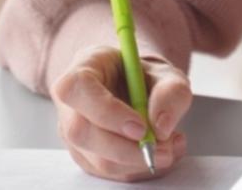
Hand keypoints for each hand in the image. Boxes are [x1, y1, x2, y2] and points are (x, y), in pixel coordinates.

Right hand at [50, 45, 191, 181]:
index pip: (78, 89)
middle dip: (127, 148)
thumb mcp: (165, 73)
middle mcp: (70, 104)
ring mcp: (74, 134)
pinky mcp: (86, 157)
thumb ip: (170, 91)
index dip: (107, 112)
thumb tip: (162, 127)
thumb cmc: (143, 77)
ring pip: (97, 159)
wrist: (134, 88)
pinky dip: (139, 168)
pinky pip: (110, 172)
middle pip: (82, 132)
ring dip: (138, 161)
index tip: (141, 127)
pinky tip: (161, 151)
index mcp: (82, 69)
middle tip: (164, 147)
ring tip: (169, 146)